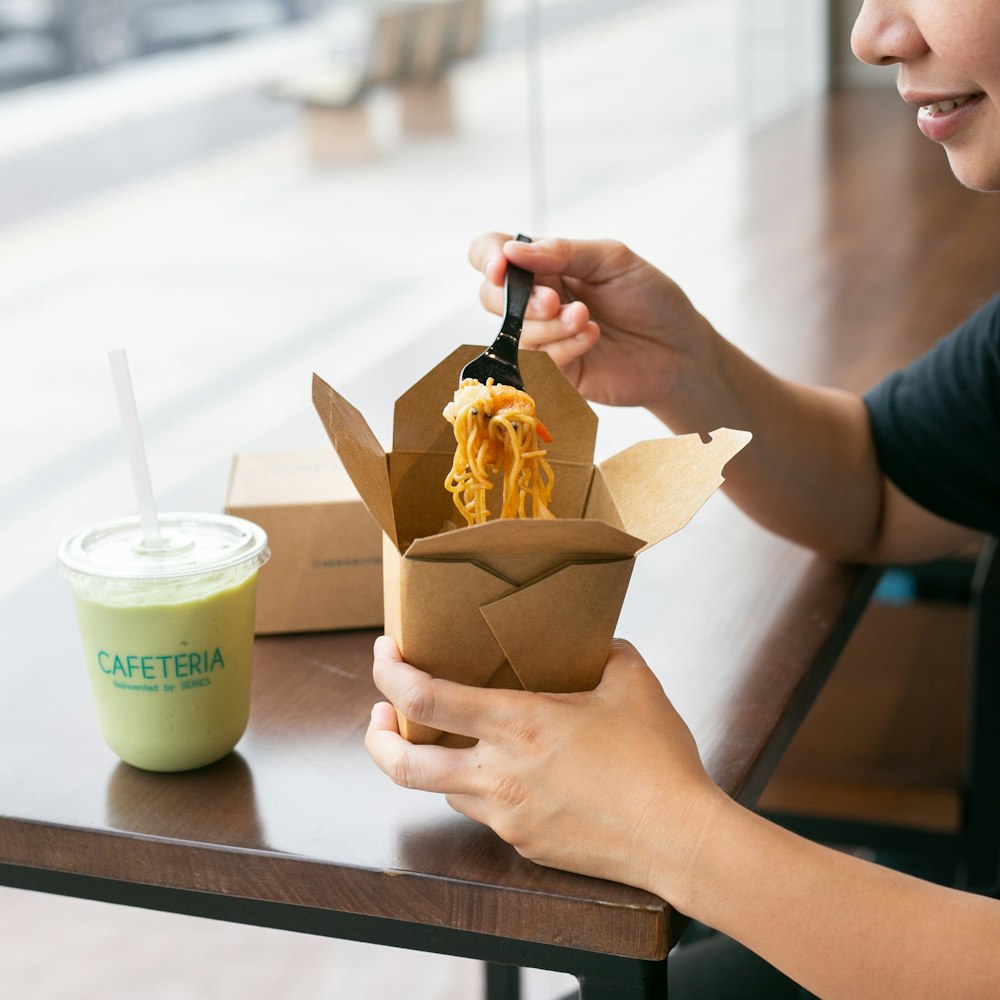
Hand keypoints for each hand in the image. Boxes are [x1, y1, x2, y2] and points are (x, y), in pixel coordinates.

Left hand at [365, 635, 724, 895]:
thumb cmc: (657, 758)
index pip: (425, 698)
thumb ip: (605, 652)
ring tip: (452, 738)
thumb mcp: (632, 681)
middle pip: (401, 764)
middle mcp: (499, 774)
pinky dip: (481, 787)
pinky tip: (512, 773)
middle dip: (376, 736)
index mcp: (517, 725)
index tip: (384, 652)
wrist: (680, 838)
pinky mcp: (524, 845)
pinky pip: (485, 812)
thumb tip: (595, 641)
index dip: (390, 673)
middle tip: (379, 712)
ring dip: (433, 760)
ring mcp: (507, 817)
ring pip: (442, 790)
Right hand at [468, 232, 718, 414]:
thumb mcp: (612, 260)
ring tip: (587, 319)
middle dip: (520, 299)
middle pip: (490, 297)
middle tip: (555, 300)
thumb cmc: (649, 299)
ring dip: (549, 325)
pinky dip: (563, 346)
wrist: (679, 349)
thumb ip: (563, 253)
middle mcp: (536, 301)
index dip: (487, 257)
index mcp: (545, 266)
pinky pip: (538, 361)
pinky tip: (592, 336)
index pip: (492, 251)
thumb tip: (512, 251)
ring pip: (515, 333)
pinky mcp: (555, 373)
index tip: (502, 266)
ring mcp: (544, 338)